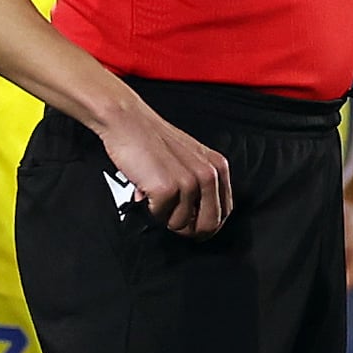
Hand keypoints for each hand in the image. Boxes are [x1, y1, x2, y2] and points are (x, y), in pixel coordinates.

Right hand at [101, 101, 233, 236]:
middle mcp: (208, 175)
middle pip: (209, 225)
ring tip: (155, 194)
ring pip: (181, 225)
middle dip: (189, 229)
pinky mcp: (167, 189)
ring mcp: (189, 182)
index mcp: (217, 167)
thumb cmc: (152, 140)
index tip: (194, 226)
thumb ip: (200, 185)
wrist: (128, 122)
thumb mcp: (189, 160)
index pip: (224, 212)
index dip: (207, 225)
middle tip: (172, 217)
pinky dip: (150, 208)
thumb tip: (198, 217)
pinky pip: (160, 217)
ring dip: (164, 215)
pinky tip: (146, 190)